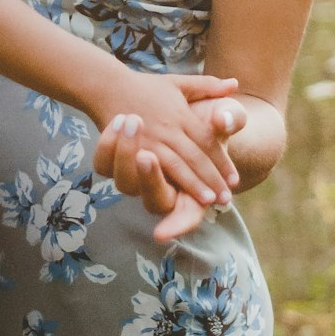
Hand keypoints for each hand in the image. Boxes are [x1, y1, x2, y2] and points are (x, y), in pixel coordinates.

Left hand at [95, 95, 248, 239]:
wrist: (175, 102)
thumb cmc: (209, 115)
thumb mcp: (223, 113)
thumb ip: (230, 118)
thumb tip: (224, 121)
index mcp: (195, 186)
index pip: (188, 215)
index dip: (177, 225)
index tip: (161, 233)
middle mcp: (165, 186)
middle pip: (154, 201)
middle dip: (150, 180)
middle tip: (147, 156)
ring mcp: (140, 174)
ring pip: (125, 182)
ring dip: (126, 155)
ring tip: (131, 121)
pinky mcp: (118, 159)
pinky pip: (104, 163)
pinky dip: (107, 144)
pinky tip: (116, 121)